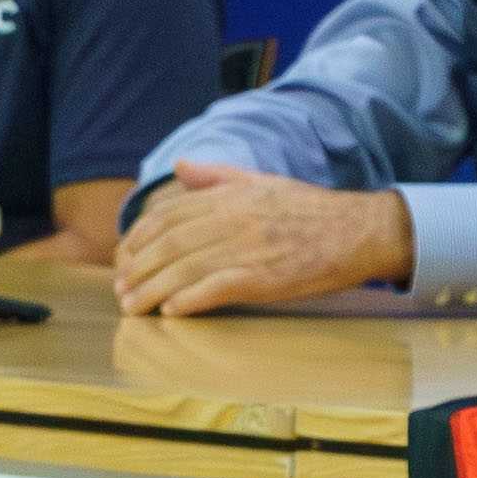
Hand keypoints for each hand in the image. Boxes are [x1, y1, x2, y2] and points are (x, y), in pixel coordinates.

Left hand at [114, 166, 411, 316]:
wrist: (357, 231)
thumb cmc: (308, 209)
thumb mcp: (260, 182)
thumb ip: (217, 176)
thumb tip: (180, 166)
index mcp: (229, 197)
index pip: (168, 215)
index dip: (138, 238)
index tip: (122, 258)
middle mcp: (233, 219)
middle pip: (169, 245)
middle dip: (137, 269)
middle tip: (120, 290)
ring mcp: (248, 249)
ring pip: (186, 269)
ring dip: (153, 290)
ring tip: (133, 308)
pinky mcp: (265, 277)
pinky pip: (217, 288)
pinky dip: (190, 300)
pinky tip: (171, 311)